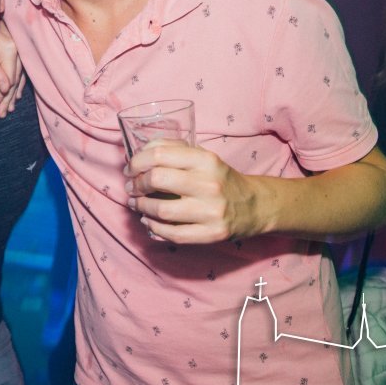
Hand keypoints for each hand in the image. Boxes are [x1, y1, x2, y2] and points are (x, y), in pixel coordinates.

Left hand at [0, 19, 26, 117]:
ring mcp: (21, 49)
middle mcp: (19, 49)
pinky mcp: (20, 48)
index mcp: (10, 48)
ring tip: (7, 108)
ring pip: (20, 76)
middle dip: (7, 99)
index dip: (2, 96)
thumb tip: (5, 87)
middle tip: (1, 113)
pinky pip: (23, 69)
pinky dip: (19, 83)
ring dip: (13, 93)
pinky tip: (16, 94)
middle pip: (15, 80)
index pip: (8, 79)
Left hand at [125, 140, 263, 244]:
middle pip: (156, 179)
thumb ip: (173, 150)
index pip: (159, 155)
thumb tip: (139, 153)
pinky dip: (154, 227)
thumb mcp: (203, 157)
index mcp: (206, 160)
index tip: (130, 169)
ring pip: (160, 210)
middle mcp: (209, 184)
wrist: (255, 206)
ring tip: (136, 204)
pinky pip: (172, 234)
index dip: (137, 162)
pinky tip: (149, 221)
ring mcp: (211, 211)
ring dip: (141, 207)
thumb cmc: (220, 179)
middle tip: (131, 187)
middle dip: (136, 184)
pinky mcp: (211, 234)